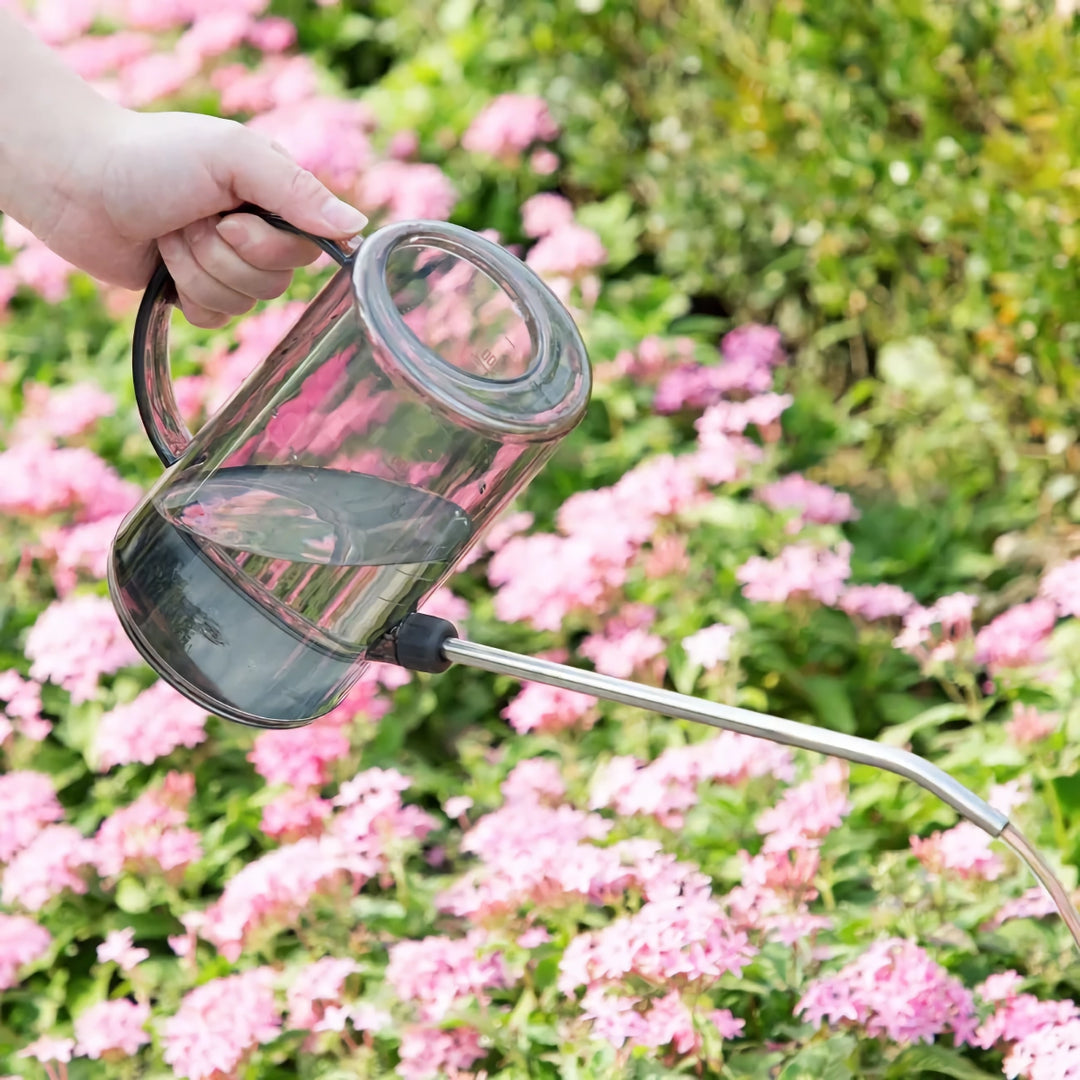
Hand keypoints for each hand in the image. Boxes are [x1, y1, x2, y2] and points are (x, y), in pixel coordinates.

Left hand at [33, 109, 367, 327]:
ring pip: (243, 305)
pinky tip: (164, 264)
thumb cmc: (153, 156)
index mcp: (276, 197)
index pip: (311, 248)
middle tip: (190, 220)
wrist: (77, 181)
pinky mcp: (195, 293)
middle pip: (276, 283)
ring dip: (198, 271)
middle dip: (224, 256)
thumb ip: (297, 191)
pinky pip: (216, 320)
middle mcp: (259, 233)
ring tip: (170, 234)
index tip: (232, 219)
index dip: (270, 246)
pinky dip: (187, 294)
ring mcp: (227, 265)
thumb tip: (359, 229)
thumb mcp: (233, 157)